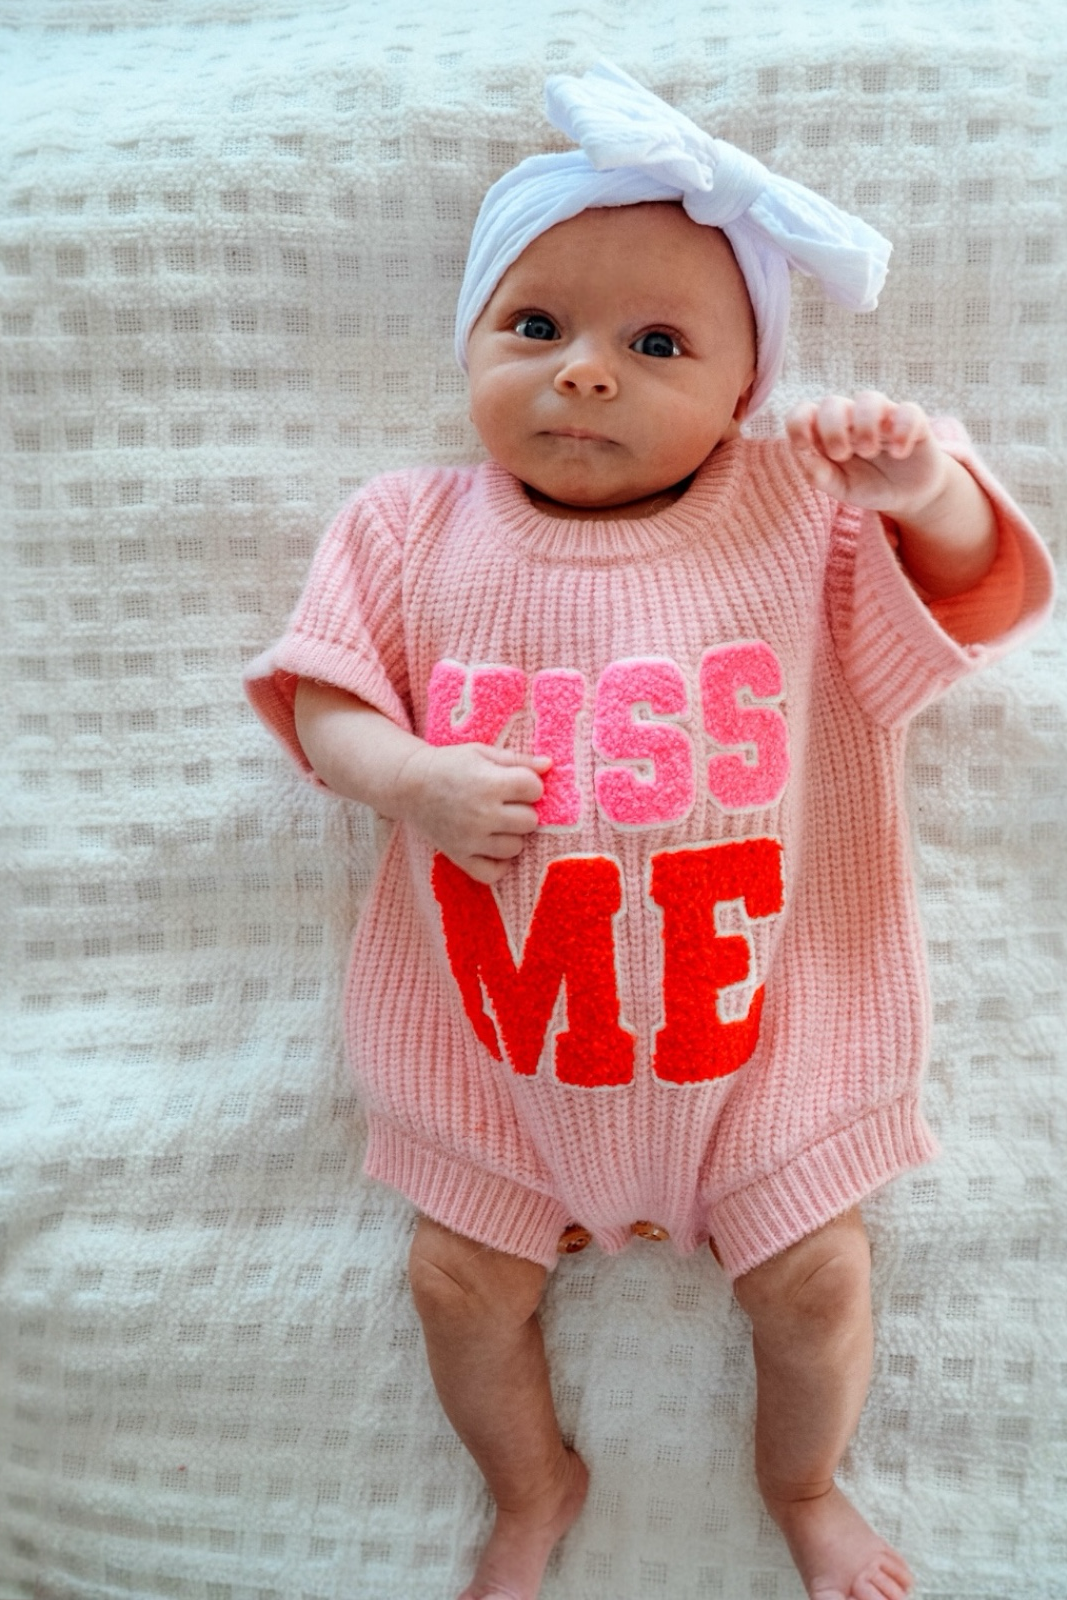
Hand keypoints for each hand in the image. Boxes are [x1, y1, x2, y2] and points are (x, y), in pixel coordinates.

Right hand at [397, 741, 549, 884]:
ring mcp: (471, 840)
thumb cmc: (450, 764)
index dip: (529, 784)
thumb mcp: (482, 752)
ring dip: (512, 836)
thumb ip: (517, 759)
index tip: (515, 782)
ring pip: (516, 847)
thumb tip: (549, 765)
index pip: (534, 789)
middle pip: (530, 821)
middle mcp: (482, 815)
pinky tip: (493, 847)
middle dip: (523, 810)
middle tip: (506, 803)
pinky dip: (498, 864)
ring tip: (497, 823)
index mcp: (488, 784)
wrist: (410, 785)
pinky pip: (493, 873)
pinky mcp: (460, 857)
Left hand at [785, 391, 950, 521]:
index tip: (804, 446)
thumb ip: (819, 474)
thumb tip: (803, 454)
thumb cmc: (868, 485)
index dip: (798, 423)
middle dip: (832, 430)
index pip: (804, 411)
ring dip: (864, 426)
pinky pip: (908, 411)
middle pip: (833, 403)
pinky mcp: (913, 421)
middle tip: (842, 455)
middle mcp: (853, 418)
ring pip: (869, 398)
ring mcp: (883, 416)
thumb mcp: (840, 487)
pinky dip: (901, 431)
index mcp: (828, 432)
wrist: (908, 495)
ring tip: (869, 452)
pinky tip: (899, 453)